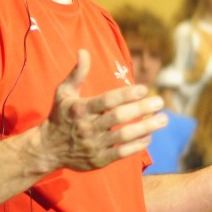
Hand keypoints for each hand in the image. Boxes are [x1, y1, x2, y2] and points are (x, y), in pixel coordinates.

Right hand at [39, 49, 167, 172]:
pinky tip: (149, 136)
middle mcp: (87, 127)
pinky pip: (122, 152)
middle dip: (141, 109)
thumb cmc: (60, 116)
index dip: (126, 94)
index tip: (143, 88)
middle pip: (118, 117)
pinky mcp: (99, 160)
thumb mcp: (64, 93)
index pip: (106, 100)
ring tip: (163, 119)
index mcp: (80, 109)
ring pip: (124, 136)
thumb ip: (77, 73)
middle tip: (160, 102)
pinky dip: (137, 145)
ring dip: (146, 127)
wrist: (48, 149)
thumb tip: (83, 51)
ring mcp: (93, 145)